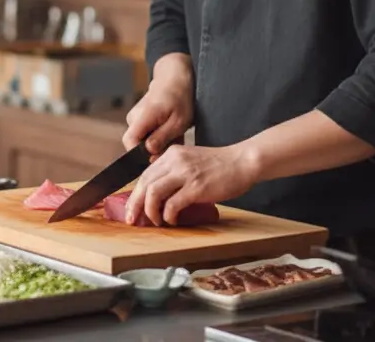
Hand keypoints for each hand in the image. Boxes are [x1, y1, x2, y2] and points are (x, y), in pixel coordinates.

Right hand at [122, 54, 193, 155]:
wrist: (175, 77)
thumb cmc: (179, 97)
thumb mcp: (178, 121)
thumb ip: (162, 138)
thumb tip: (149, 153)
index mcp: (142, 116)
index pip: (129, 142)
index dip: (140, 155)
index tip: (156, 158)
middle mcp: (134, 117)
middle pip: (138, 144)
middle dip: (155, 150)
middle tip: (174, 144)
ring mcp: (135, 118)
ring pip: (144, 140)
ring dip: (160, 143)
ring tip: (176, 135)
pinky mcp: (140, 119)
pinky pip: (147, 134)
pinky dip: (160, 136)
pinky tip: (172, 132)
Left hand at [124, 144, 258, 225]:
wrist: (243, 161)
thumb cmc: (220, 166)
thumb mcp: (191, 161)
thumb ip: (175, 173)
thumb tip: (158, 195)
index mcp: (172, 154)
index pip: (144, 175)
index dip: (135, 194)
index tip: (131, 208)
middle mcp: (175, 161)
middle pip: (144, 184)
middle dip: (135, 205)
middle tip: (133, 220)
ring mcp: (185, 173)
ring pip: (153, 194)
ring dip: (151, 211)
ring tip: (156, 221)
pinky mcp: (196, 187)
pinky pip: (172, 204)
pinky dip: (168, 216)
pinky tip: (173, 220)